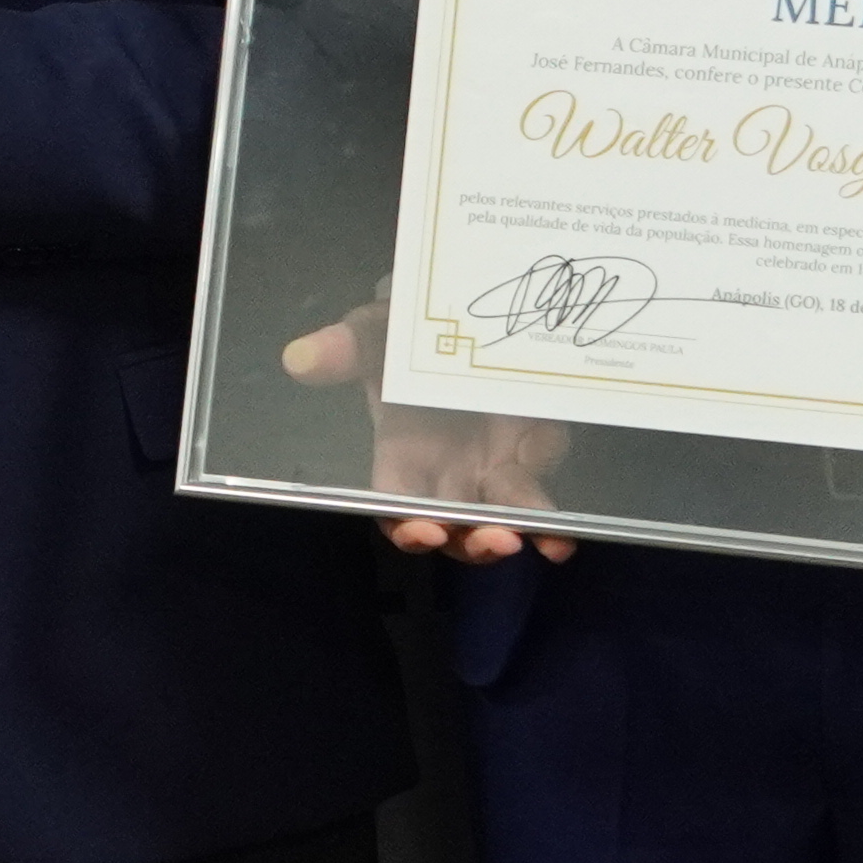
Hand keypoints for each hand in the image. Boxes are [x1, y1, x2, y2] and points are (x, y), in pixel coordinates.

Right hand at [279, 302, 577, 561]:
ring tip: (536, 542)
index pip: (395, 503)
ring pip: (499, 521)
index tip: (421, 530)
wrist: (463, 320)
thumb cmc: (406, 336)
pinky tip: (564, 533)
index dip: (405, 522)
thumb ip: (343, 348)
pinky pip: (540, 494)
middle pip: (452, 528)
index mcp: (400, 455)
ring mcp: (491, 471)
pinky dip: (551, 519)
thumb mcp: (375, 334)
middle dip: (469, 541)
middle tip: (491, 540)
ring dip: (513, 536)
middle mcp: (445, 475)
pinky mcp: (532, 459)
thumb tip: (298, 358)